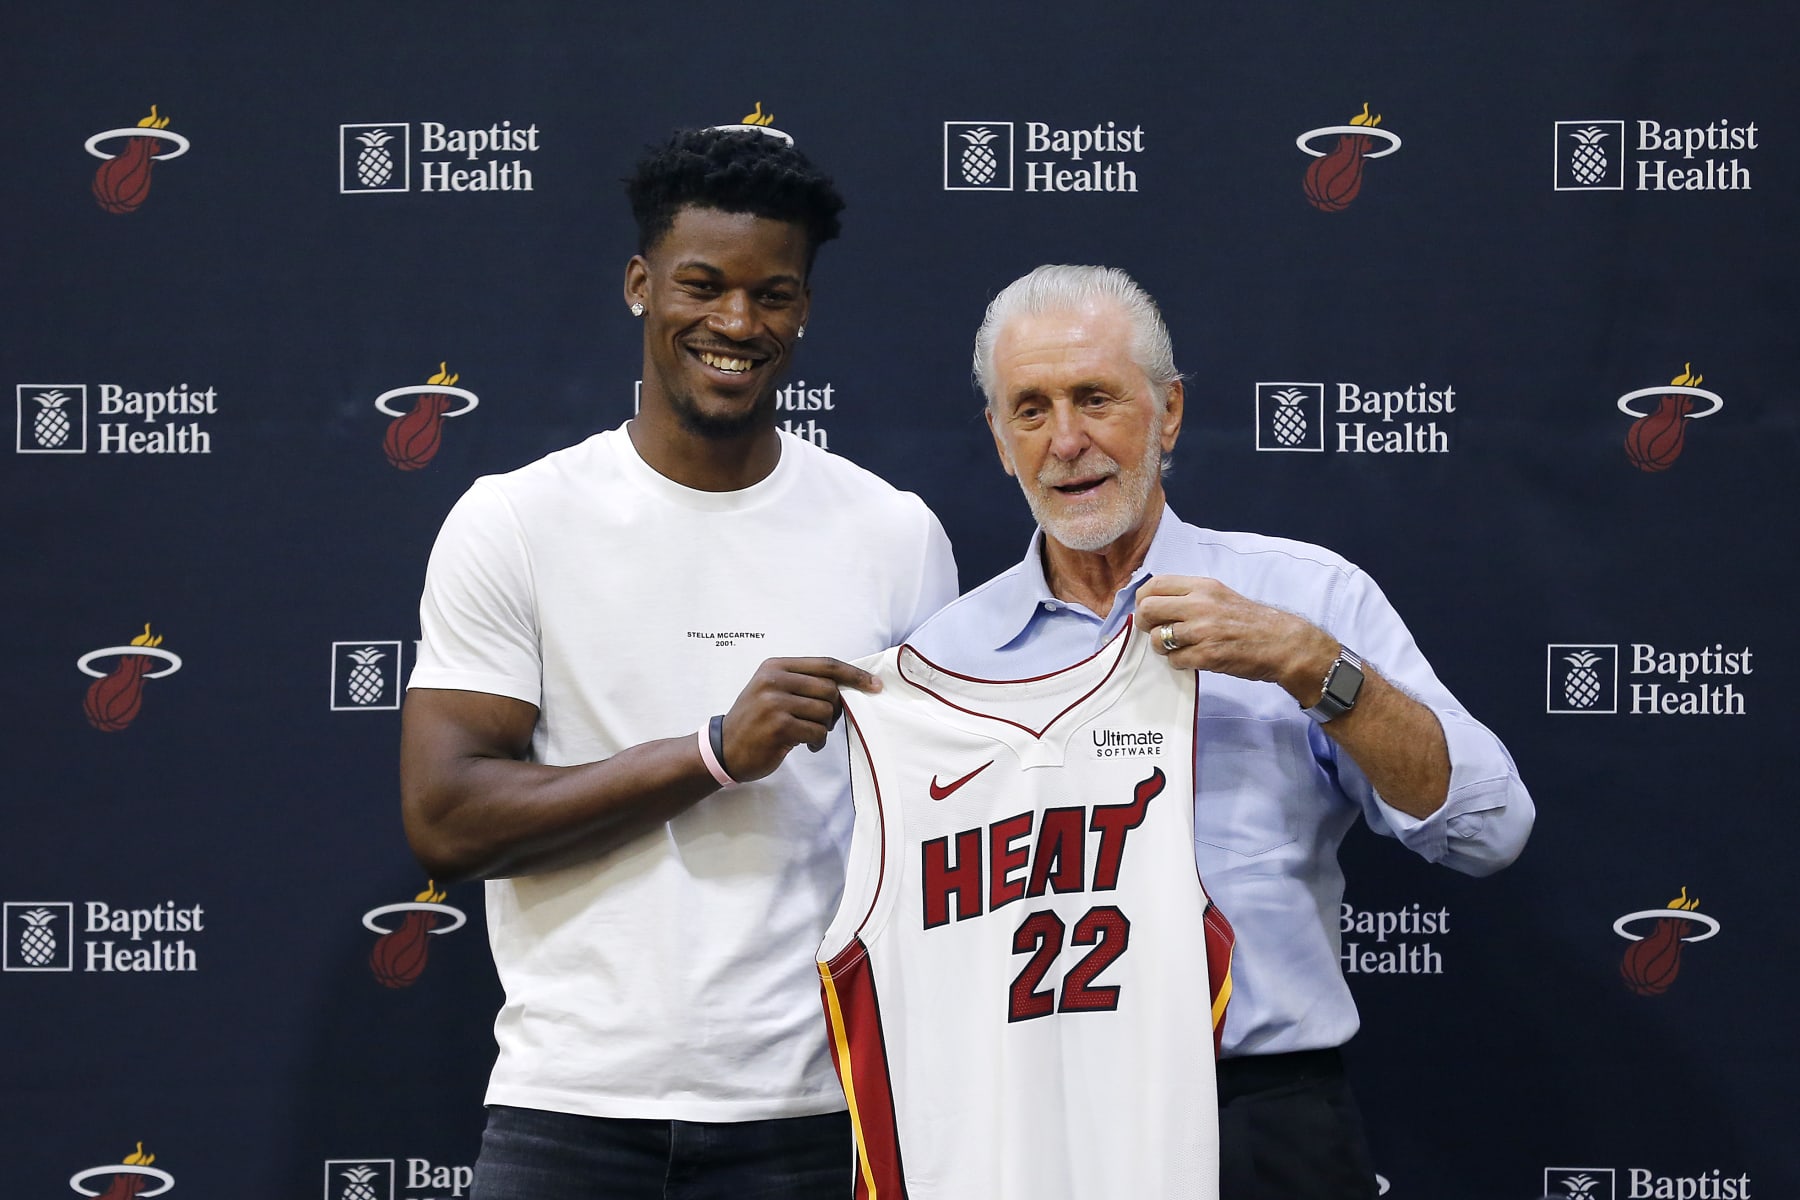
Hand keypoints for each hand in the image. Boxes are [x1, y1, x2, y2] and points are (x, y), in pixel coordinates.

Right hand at [718, 657, 882, 781]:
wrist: (724, 749)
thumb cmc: (755, 721)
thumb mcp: (771, 691)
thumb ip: (803, 683)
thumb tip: (849, 685)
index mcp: (775, 667)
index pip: (825, 664)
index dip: (853, 674)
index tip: (873, 684)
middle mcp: (774, 680)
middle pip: (830, 689)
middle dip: (834, 708)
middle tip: (823, 722)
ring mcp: (774, 703)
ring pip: (825, 711)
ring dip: (825, 728)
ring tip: (810, 734)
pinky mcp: (779, 727)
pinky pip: (817, 731)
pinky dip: (817, 741)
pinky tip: (805, 744)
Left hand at [1134, 575, 1336, 702]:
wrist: (1282, 643)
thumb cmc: (1250, 620)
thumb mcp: (1220, 595)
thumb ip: (1189, 595)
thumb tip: (1154, 602)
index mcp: (1203, 586)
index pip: (1155, 584)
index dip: (1143, 599)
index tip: (1147, 610)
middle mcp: (1200, 605)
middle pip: (1148, 610)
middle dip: (1145, 623)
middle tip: (1155, 631)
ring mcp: (1203, 631)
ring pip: (1157, 638)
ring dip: (1162, 646)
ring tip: (1178, 647)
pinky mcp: (1208, 655)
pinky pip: (1174, 660)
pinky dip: (1178, 662)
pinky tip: (1192, 658)